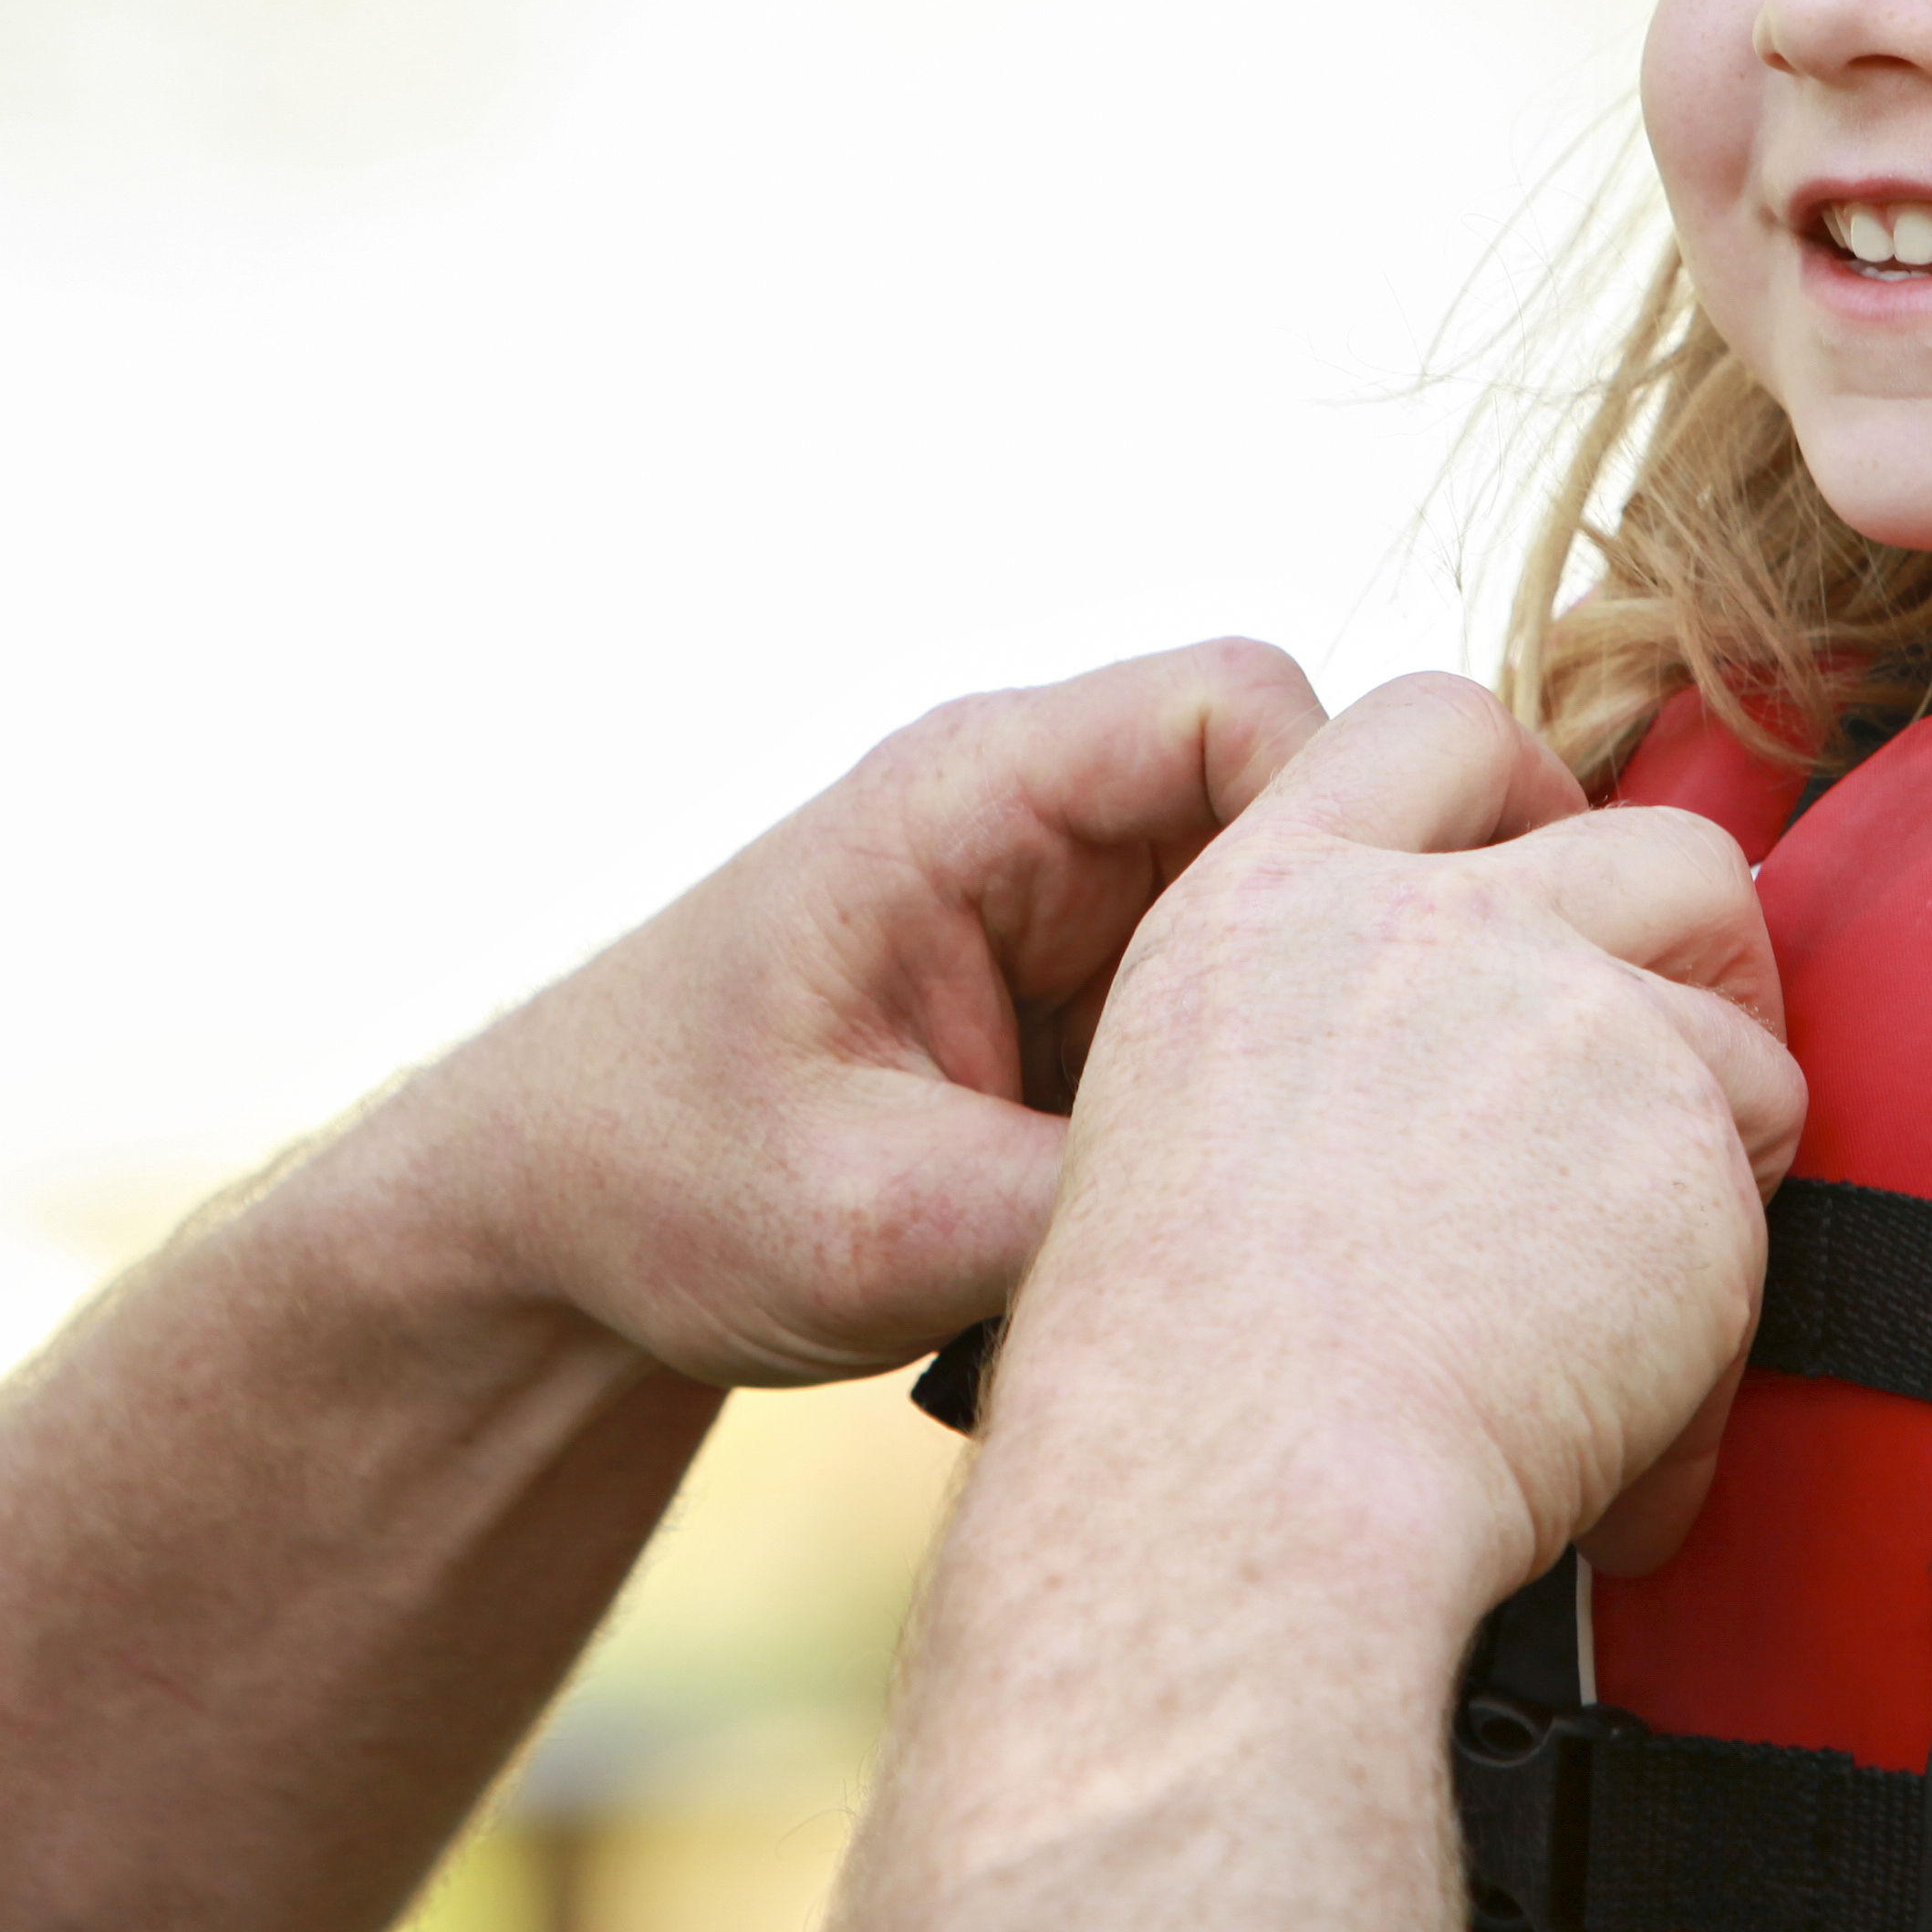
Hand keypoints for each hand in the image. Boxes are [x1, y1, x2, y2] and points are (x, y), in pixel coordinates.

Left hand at [418, 638, 1333, 1387]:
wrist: (551, 1226)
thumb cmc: (665, 1184)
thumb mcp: (875, 1224)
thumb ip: (1090, 1200)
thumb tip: (1308, 1212)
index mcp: (970, 792)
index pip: (1240, 705)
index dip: (1346, 822)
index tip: (1380, 990)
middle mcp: (1039, 816)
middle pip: (1300, 803)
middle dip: (1351, 948)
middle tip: (1365, 1113)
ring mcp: (1071, 906)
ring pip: (1288, 920)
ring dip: (1298, 1047)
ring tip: (1269, 1187)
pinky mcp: (1087, 998)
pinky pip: (1237, 1012)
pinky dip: (1247, 1109)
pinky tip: (1207, 1216)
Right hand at [974, 672, 1799, 1610]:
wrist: (1233, 1494)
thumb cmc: (1177, 1388)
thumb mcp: (1190, 1129)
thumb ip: (1330, 1049)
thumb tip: (1447, 1084)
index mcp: (1270, 904)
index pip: (1432, 731)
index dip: (1531, 800)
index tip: (1554, 896)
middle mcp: (1423, 924)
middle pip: (1662, 847)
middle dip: (1710, 959)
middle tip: (1680, 1084)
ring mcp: (1567, 1012)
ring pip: (1743, 1038)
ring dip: (1719, 1171)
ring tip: (1639, 1320)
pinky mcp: (1681, 1134)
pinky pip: (1764, 1230)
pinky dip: (1711, 1352)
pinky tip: (1621, 1458)